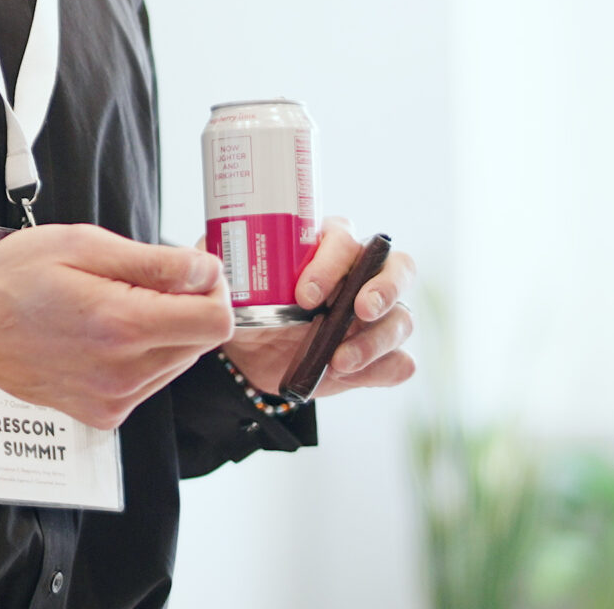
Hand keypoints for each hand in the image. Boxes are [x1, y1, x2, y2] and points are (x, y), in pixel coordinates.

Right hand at [0, 223, 233, 431]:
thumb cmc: (15, 279)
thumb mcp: (83, 245)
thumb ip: (155, 262)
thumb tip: (207, 271)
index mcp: (122, 325)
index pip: (216, 322)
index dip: (212, 290)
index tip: (189, 272)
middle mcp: (124, 372)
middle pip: (201, 342)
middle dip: (186, 307)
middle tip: (141, 281)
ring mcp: (114, 399)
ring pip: (178, 362)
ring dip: (163, 332)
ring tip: (114, 307)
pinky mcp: (104, 414)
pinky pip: (149, 382)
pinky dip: (141, 357)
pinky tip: (103, 336)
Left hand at [205, 216, 416, 398]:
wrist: (248, 356)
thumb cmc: (248, 303)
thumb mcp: (231, 279)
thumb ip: (224, 259)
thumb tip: (211, 255)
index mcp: (328, 245)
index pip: (346, 239)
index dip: (331, 264)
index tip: (303, 295)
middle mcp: (363, 276)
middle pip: (399, 267)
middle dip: (384, 288)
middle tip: (359, 310)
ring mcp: (377, 317)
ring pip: (402, 318)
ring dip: (376, 340)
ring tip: (338, 360)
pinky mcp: (379, 356)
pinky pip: (401, 362)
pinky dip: (383, 368)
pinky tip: (352, 374)